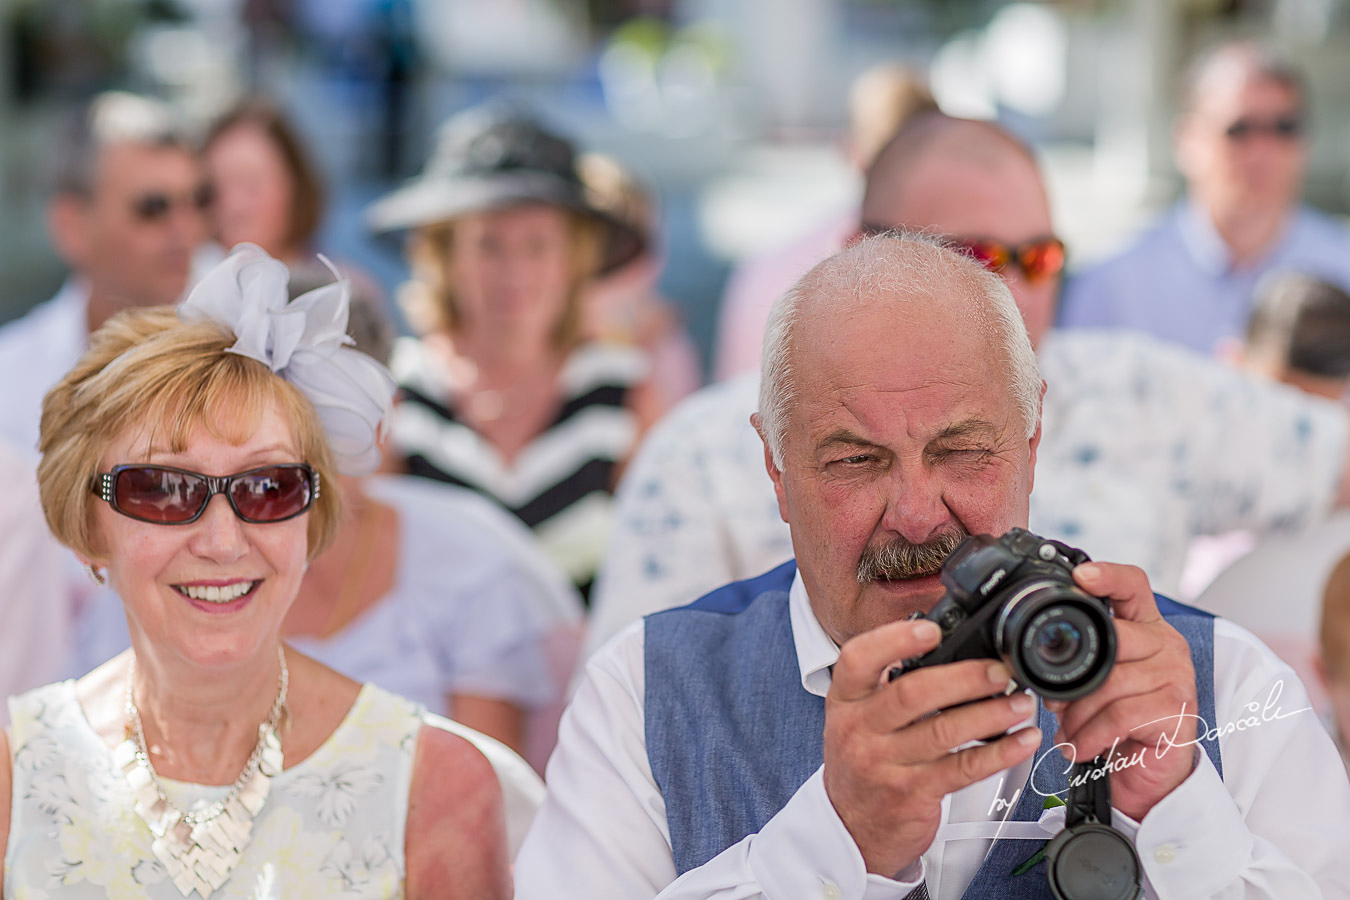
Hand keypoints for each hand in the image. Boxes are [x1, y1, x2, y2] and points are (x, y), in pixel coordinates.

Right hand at [824, 619, 1041, 876]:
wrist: (850, 828)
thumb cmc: (861, 762)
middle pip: (912, 693)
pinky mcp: (913, 794)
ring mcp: (885, 764)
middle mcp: (860, 730)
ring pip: (944, 731)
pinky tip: (1021, 741)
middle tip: (998, 671)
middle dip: (964, 678)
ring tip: (1020, 703)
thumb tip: (947, 649)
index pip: (858, 659)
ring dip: (991, 714)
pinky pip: (964, 769)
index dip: (894, 639)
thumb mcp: (857, 717)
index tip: (931, 629)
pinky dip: (999, 753)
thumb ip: (887, 684)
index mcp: (846, 700)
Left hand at [1044, 562, 1198, 821]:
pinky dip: (1089, 735)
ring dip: (1077, 715)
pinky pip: (1119, 716)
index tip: (1081, 576)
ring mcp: (1176, 676)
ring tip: (1069, 731)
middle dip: (1072, 678)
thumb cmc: (1120, 722)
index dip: (1109, 576)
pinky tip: (1080, 746)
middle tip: (1054, 702)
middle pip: (1112, 640)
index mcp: (1145, 626)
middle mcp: (1166, 644)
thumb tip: (1033, 661)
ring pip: (1109, 684)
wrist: (1149, 771)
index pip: (1134, 586)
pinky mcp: (1177, 710)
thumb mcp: (1096, 682)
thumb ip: (1080, 660)